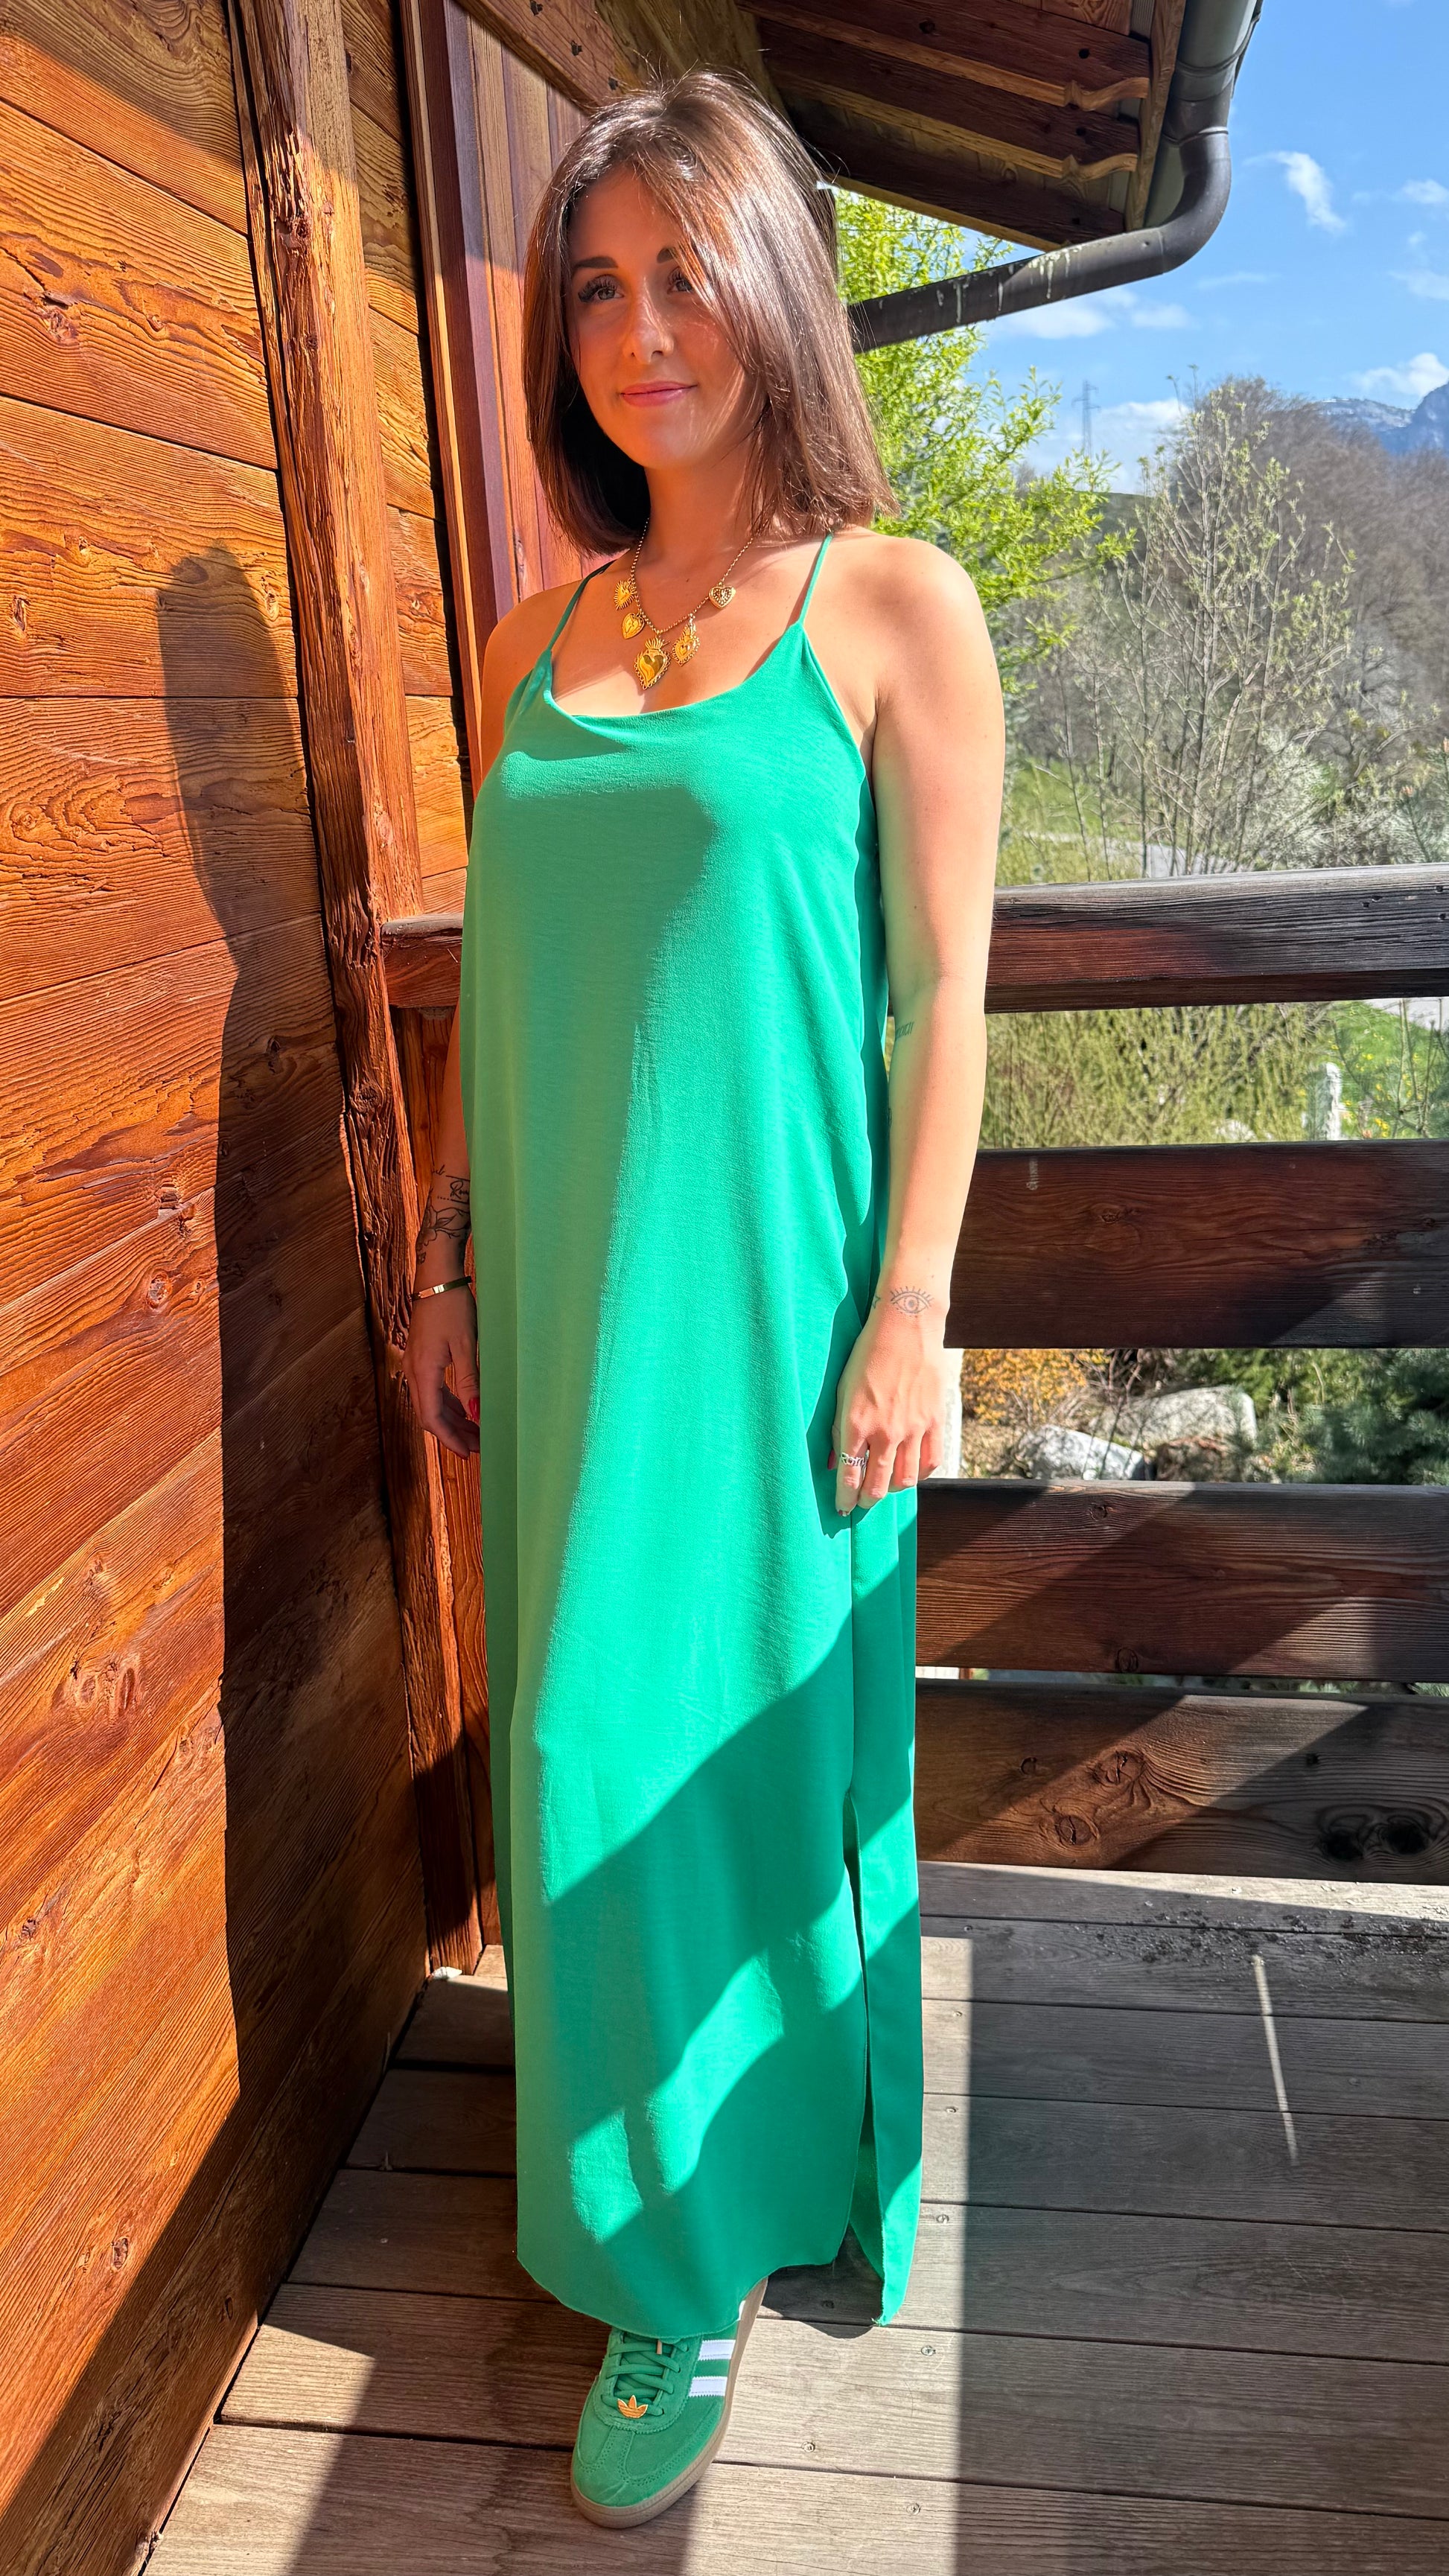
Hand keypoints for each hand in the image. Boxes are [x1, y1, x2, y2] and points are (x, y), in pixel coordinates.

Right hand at [403, 1282, 480, 1457]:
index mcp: (423, 1371)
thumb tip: (476, 1415)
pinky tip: (465, 1410)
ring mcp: (416, 1364)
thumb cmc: (453, 1306)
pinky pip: (433, 1389)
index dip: (449, 1439)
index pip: (432, 1418)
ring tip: (476, 1433)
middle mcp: (414, 1371)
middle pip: (430, 1415)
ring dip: (452, 1420)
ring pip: (432, 1403)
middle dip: (453, 1434)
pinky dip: (449, 1403)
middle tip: (478, 1448)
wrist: (437, 1277)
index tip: (468, 1453)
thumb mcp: (466, 1345)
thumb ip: (470, 1382)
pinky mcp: (422, 1357)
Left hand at [831, 1291, 950, 1516]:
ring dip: (893, 1490)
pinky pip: (931, 1462)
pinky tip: (911, 1471)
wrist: (905, 1328)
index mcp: (856, 1423)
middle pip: (878, 1486)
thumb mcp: (842, 1391)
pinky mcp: (935, 1421)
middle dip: (867, 1500)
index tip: (842, 1508)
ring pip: (906, 1480)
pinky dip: (920, 1474)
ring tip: (885, 1485)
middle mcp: (885, 1432)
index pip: (849, 1476)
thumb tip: (834, 1463)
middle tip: (862, 1502)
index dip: (845, 1498)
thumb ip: (838, 1430)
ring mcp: (913, 1429)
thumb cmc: (866, 1356)